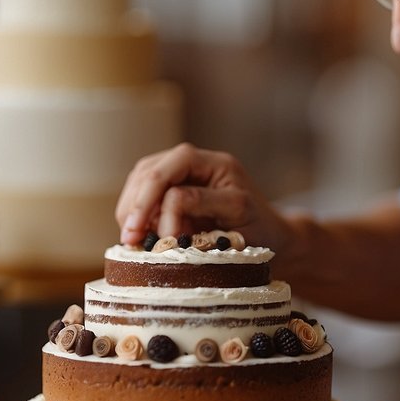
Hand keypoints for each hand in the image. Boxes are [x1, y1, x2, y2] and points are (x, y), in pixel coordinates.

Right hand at [114, 142, 289, 247]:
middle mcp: (197, 162)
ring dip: (131, 207)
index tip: (151, 237)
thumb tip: (166, 212)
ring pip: (141, 178)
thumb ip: (203, 206)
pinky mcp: (172, 187)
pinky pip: (142, 190)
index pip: (173, 172)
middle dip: (136, 205)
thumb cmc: (260, 230)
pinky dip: (135, 210)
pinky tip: (138, 232)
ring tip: (131, 238)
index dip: (155, 203)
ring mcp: (182, 172)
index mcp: (218, 164)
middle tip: (129, 238)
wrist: (270, 238)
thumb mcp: (239, 216)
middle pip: (151, 170)